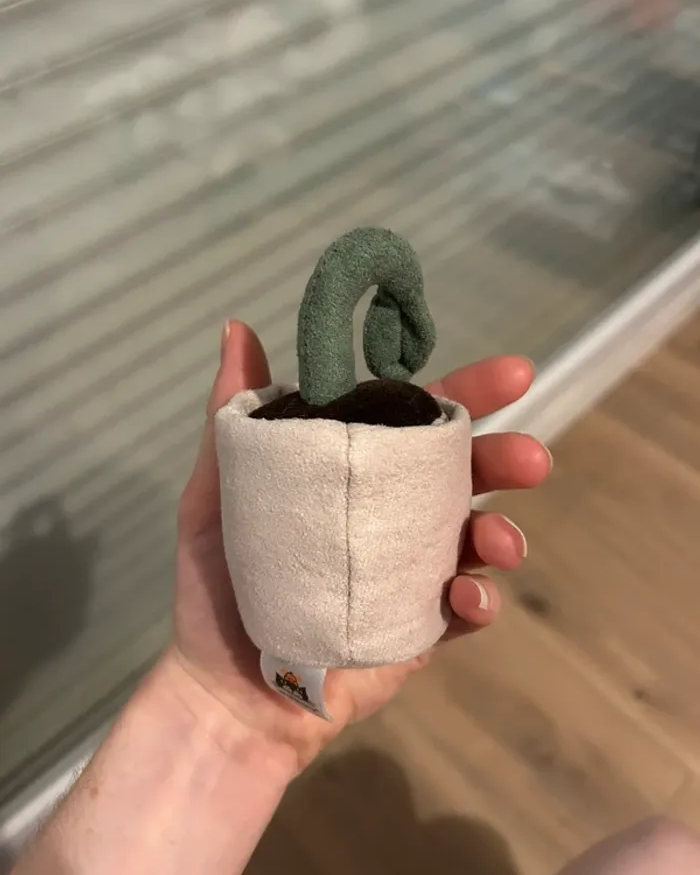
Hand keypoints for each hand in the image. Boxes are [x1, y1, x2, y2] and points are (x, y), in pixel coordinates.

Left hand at [170, 321, 550, 769]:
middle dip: (507, 458)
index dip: (469, 392)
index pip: (419, 418)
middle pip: (466, 473)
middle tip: (531, 457)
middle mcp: (393, 514)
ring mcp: (413, 571)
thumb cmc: (218, 583)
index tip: (516, 373)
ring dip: (502, 533)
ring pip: (479, 538)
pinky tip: (466, 598)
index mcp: (356, 471)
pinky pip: (468, 610)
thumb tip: (235, 327)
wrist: (224, 689)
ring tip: (495, 540)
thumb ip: (231, 416)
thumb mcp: (215, 491)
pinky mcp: (422, 627)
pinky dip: (480, 601)